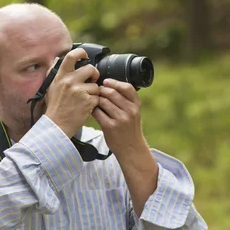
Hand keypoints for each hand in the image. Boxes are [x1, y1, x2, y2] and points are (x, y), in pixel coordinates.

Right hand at [45, 48, 99, 138]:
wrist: (56, 126)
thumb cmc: (54, 109)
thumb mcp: (51, 88)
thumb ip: (57, 74)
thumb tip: (59, 59)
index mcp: (61, 76)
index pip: (72, 56)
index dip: (81, 53)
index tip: (85, 57)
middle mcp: (69, 81)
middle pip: (91, 69)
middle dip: (94, 75)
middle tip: (92, 81)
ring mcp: (79, 91)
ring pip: (96, 85)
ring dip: (94, 93)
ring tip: (84, 100)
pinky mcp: (87, 101)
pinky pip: (97, 97)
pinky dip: (94, 103)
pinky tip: (86, 107)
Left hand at [93, 79, 157, 215]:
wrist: (130, 148)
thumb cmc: (130, 128)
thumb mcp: (134, 112)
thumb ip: (126, 100)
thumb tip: (109, 85)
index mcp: (136, 105)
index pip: (127, 87)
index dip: (114, 82)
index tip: (106, 81)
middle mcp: (130, 111)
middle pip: (112, 93)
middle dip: (101, 90)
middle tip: (96, 91)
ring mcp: (120, 119)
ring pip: (103, 102)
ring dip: (96, 99)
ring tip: (94, 101)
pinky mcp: (110, 127)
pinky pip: (97, 113)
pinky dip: (93, 109)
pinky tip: (92, 110)